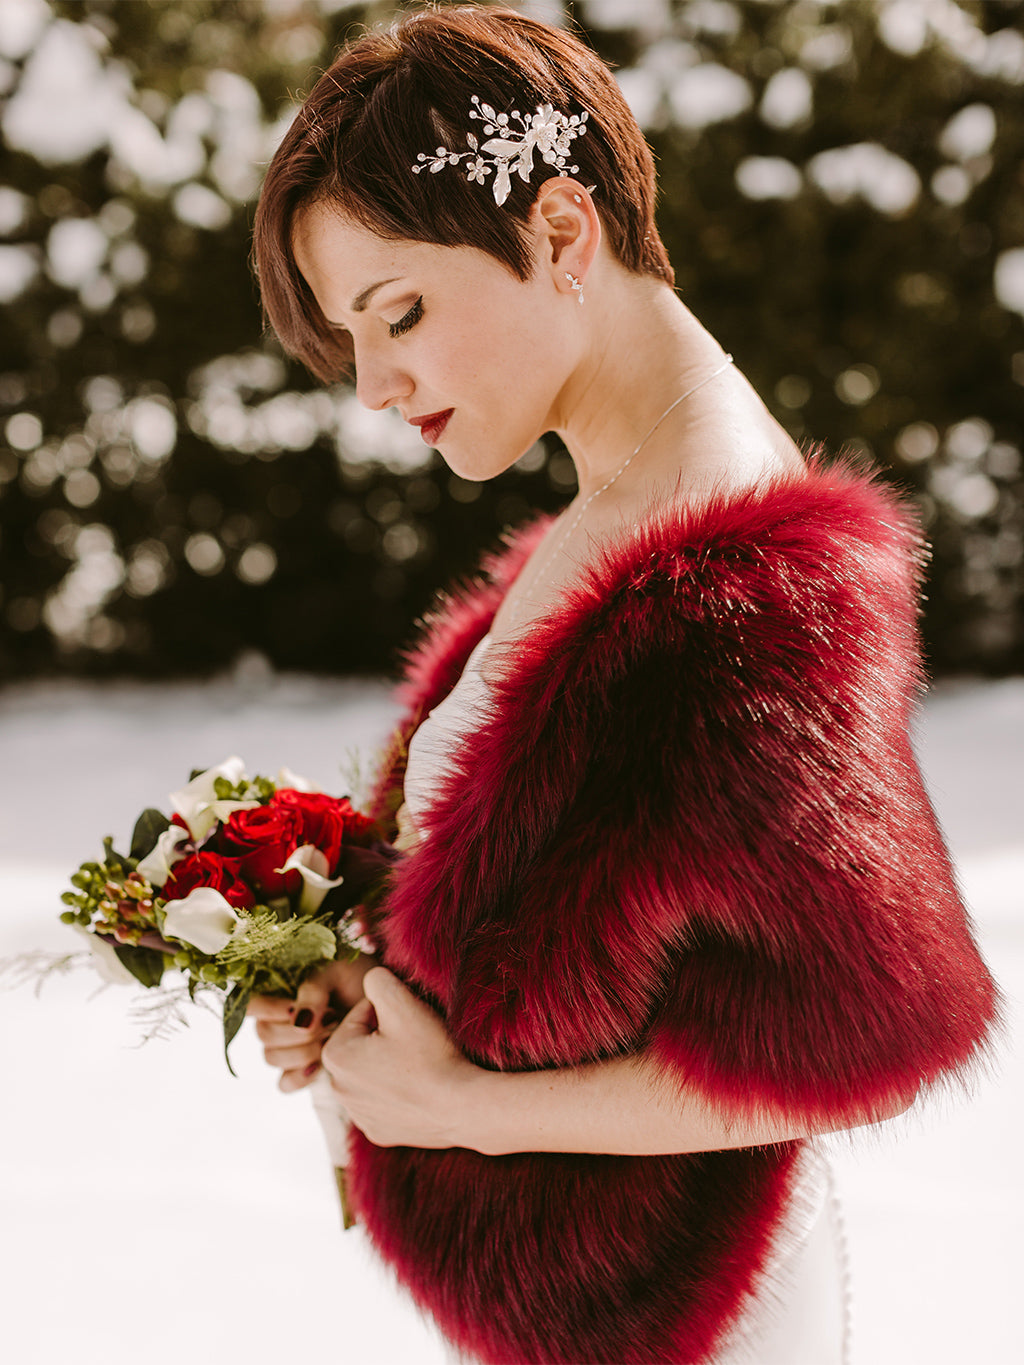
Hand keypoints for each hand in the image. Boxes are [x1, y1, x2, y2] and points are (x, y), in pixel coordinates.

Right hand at [247, 952, 375, 1092]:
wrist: (385, 1000)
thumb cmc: (358, 977)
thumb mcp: (337, 971)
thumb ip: (314, 989)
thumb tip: (299, 1022)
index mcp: (279, 991)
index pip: (250, 1004)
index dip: (268, 1010)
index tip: (295, 1007)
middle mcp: (279, 1019)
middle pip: (264, 1035)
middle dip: (298, 1031)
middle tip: (332, 1019)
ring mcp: (290, 1046)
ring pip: (272, 1058)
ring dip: (303, 1050)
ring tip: (333, 1035)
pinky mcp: (304, 1067)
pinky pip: (285, 1083)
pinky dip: (300, 1076)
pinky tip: (320, 1065)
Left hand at [322, 967, 481, 1148]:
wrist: (462, 1108)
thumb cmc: (431, 1055)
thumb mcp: (402, 1002)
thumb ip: (377, 979)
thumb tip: (371, 981)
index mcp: (335, 1055)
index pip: (360, 1014)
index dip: (390, 1012)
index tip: (410, 1025)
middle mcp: (337, 1089)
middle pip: (363, 1045)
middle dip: (385, 1038)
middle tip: (416, 1044)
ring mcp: (359, 1115)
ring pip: (372, 1073)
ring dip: (390, 1064)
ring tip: (420, 1066)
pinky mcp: (378, 1132)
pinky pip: (384, 1102)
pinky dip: (399, 1094)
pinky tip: (420, 1091)